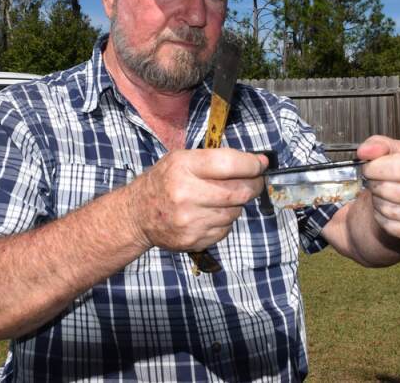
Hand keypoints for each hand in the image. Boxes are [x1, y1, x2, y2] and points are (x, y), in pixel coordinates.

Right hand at [129, 149, 266, 251]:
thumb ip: (215, 159)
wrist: (137, 215)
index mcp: (183, 167)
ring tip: (224, 198)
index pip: (229, 164)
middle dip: (254, 185)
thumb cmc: (164, 181)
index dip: (252, 164)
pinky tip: (211, 214)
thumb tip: (257, 162)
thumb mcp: (181, 159)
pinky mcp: (194, 239)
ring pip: (235, 212)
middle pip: (238, 191)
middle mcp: (186, 193)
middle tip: (256, 181)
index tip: (261, 164)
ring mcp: (190, 220)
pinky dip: (225, 221)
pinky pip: (225, 229)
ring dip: (237, 204)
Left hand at [357, 136, 399, 243]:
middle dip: (375, 185)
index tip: (368, 168)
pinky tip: (388, 207)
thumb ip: (377, 145)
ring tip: (381, 193)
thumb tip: (365, 152)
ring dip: (378, 202)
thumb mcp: (392, 149)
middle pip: (395, 191)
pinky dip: (382, 218)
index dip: (378, 169)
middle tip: (374, 181)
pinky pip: (393, 227)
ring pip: (392, 210)